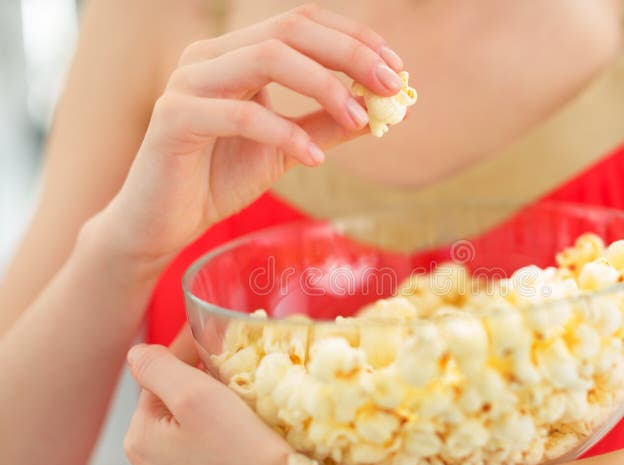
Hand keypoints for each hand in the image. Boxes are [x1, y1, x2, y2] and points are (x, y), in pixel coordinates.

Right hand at [95, 4, 404, 265]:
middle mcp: (211, 56)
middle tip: (391, 86)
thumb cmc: (221, 178)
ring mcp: (189, 82)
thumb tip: (383, 111)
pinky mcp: (174, 119)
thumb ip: (328, 125)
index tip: (396, 69)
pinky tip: (315, 160)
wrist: (165, 221)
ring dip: (324, 87)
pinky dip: (285, 134)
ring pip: (265, 60)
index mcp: (236, 53)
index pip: (302, 22)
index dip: (354, 39)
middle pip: (289, 30)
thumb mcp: (288, 148)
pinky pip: (240, 114)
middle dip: (349, 54)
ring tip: (359, 120)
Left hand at [124, 329, 291, 464]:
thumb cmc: (245, 457)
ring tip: (243, 419)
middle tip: (234, 378)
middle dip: (197, 393)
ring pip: (187, 447)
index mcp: (140, 442)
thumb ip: (158, 366)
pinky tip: (243, 457)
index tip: (210, 337)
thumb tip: (138, 354)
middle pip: (171, 415)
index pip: (156, 381)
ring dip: (208, 429)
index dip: (185, 354)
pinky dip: (219, 462)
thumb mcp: (196, 396)